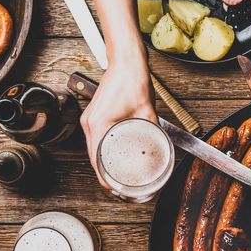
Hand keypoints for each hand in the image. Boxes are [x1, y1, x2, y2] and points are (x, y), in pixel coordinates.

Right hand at [79, 57, 157, 187]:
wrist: (126, 62)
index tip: (114, 189)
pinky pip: (95, 139)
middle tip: (120, 186)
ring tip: (117, 175)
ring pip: (93, 149)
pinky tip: (113, 156)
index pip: (96, 161)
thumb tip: (160, 146)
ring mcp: (89, 119)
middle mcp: (89, 123)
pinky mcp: (94, 115)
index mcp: (98, 124)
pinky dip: (102, 150)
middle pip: (93, 157)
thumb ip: (153, 131)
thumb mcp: (147, 111)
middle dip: (105, 174)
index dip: (105, 179)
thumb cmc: (133, 81)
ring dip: (103, 163)